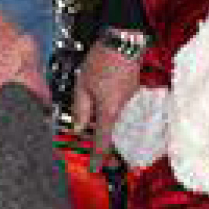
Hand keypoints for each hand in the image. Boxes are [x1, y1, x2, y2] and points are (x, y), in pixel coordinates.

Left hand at [71, 42, 143, 166]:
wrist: (124, 39)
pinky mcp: (131, 89)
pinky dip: (110, 110)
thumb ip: (80, 109)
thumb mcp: (83, 85)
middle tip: (103, 160)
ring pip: (115, 118)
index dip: (98, 157)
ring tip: (96, 132)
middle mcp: (122, 108)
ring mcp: (129, 98)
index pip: (103, 141)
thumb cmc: (103, 60)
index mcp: (109, 110)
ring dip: (106, 126)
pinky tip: (103, 104)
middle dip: (107, 148)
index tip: (95, 169)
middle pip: (112, 133)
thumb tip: (77, 127)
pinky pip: (119, 105)